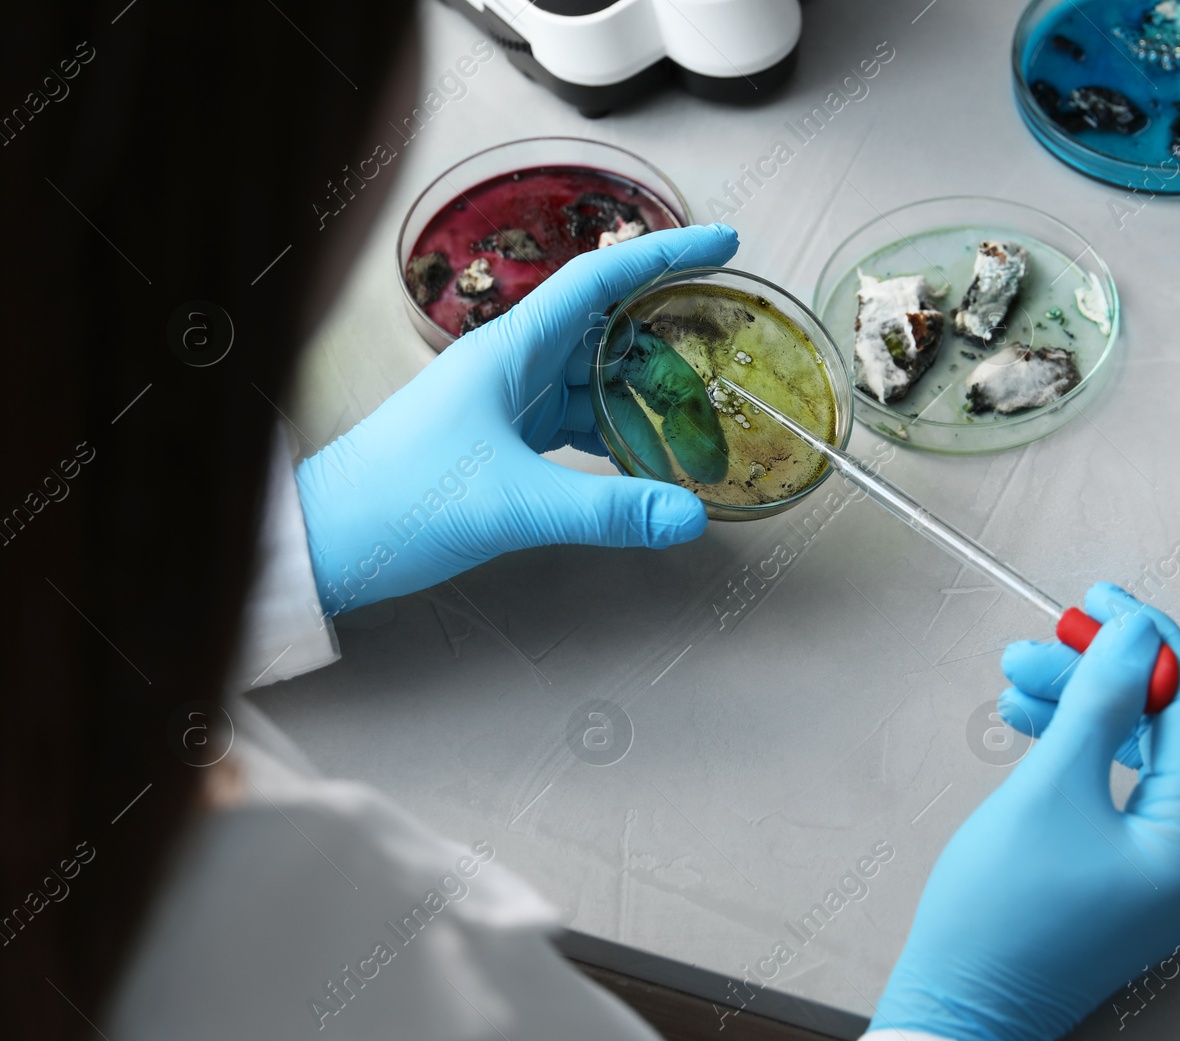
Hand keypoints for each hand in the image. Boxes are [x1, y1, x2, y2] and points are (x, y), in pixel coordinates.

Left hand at [295, 225, 738, 614]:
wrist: (331, 538)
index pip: (601, 279)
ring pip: (596, 381)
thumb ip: (607, 512)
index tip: (724, 243)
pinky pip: (577, 421)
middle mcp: (514, 363)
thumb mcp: (515, 505)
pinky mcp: (505, 437)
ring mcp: (509, 400)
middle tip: (728, 348)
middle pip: (608, 328)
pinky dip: (616, 434)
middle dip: (669, 335)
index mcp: (511, 349)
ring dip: (645, 396)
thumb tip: (690, 517)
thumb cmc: (404, 499)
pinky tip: (646, 461)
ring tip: (701, 417)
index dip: (664, 254)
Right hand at [870, 583, 1179, 1040]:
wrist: (958, 1002)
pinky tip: (1032, 721)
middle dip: (1100, 678)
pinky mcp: (1127, 875)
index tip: (1106, 603)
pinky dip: (1076, 752)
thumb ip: (1100, 702)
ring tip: (1018, 676)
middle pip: (1161, 731)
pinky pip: (1115, 790)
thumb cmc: (1000, 915)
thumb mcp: (1051, 788)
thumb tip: (1136, 635)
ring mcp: (1161, 870)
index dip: (1150, 645)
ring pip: (1133, 756)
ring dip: (1079, 709)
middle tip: (1047, 639)